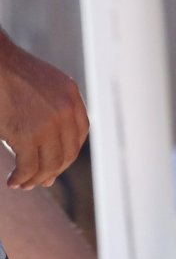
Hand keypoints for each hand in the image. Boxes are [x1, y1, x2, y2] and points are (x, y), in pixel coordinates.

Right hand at [0, 31, 89, 188]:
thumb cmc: (11, 74)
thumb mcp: (43, 85)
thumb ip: (52, 111)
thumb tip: (54, 150)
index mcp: (71, 95)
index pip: (80, 132)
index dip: (69, 151)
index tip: (56, 162)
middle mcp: (66, 109)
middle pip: (67, 153)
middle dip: (53, 171)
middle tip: (39, 181)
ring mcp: (49, 123)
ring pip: (50, 165)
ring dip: (36, 179)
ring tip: (22, 183)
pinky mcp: (28, 135)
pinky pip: (29, 167)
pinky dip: (21, 178)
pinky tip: (12, 181)